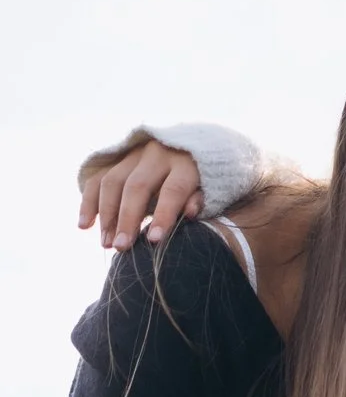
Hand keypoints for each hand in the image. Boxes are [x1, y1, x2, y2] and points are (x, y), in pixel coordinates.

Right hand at [80, 139, 201, 250]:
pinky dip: (88, 202)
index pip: (172, 190)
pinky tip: (84, 225)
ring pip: (112, 182)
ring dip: (106, 215)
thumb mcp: (210, 190)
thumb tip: (189, 214)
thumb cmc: (204, 182)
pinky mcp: (116, 158)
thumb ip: (199, 201)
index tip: (153, 241)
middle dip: (127, 219)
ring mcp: (133, 154)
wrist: (192, 149)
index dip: (163, 215)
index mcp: (185, 163)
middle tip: (122, 247)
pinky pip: (97, 179)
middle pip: (136, 186)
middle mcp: (157, 154)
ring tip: (106, 243)